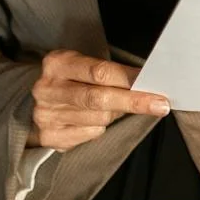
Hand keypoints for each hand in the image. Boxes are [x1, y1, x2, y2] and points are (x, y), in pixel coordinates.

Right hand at [30, 49, 168, 149]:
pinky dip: (100, 128)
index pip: (99, 72)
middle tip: (160, 105)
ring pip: (98, 119)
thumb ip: (112, 72)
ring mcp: (45, 115)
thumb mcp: (85, 65)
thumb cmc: (74, 78)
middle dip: (133, 102)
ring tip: (116, 106)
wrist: (40, 98)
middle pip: (98, 98)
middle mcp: (47, 89)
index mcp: (58, 63)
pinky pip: (89, 134)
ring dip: (115, 114)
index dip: (129, 80)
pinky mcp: (49, 136)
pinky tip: (95, 119)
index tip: (154, 86)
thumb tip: (148, 83)